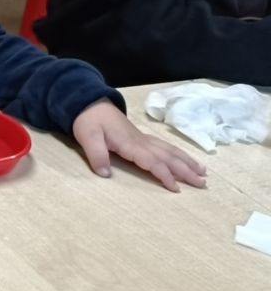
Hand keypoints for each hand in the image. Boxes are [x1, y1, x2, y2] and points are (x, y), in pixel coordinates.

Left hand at [71, 100, 206, 191]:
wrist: (90, 102)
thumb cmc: (88, 120)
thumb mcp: (87, 137)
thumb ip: (96, 155)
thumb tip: (105, 174)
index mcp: (130, 143)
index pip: (152, 161)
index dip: (164, 175)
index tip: (176, 188)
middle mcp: (141, 141)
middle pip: (168, 157)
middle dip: (186, 171)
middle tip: (203, 183)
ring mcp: (144, 139)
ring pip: (170, 151)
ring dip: (187, 162)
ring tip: (203, 173)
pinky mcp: (142, 138)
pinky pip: (165, 146)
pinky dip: (178, 154)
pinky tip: (186, 159)